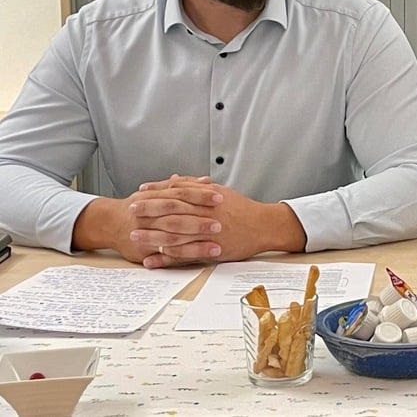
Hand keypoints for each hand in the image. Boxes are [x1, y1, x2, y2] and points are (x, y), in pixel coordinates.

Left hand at [132, 177, 304, 268]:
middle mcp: (207, 213)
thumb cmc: (242, 208)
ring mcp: (209, 232)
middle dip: (149, 211)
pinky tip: (154, 259)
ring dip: (153, 236)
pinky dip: (168, 257)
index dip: (156, 192)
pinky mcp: (212, 249)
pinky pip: (186, 254)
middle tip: (130, 210)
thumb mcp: (220, 191)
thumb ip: (196, 186)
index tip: (139, 192)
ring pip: (176, 234)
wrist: (264, 226)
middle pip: (173, 211)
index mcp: (208, 197)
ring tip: (134, 236)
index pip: (177, 192)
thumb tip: (175, 179)